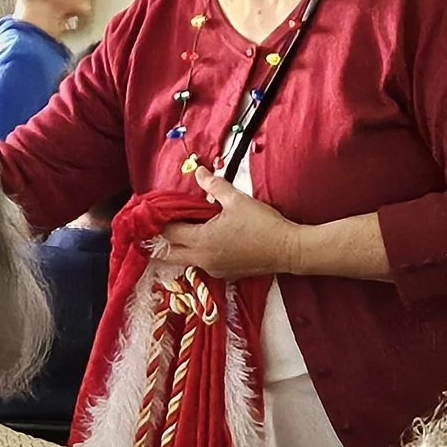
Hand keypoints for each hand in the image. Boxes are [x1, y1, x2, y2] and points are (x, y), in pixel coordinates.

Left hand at [157, 168, 302, 280]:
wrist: (288, 250)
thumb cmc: (262, 223)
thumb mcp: (236, 199)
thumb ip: (213, 185)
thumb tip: (198, 171)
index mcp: (202, 240)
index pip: (169, 232)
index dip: (161, 221)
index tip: (159, 210)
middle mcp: (202, 259)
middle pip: (168, 254)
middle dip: (161, 241)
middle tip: (161, 225)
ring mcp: (212, 270)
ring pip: (184, 261)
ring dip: (179, 248)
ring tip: (181, 230)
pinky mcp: (224, 274)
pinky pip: (201, 265)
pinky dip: (196, 254)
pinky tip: (205, 241)